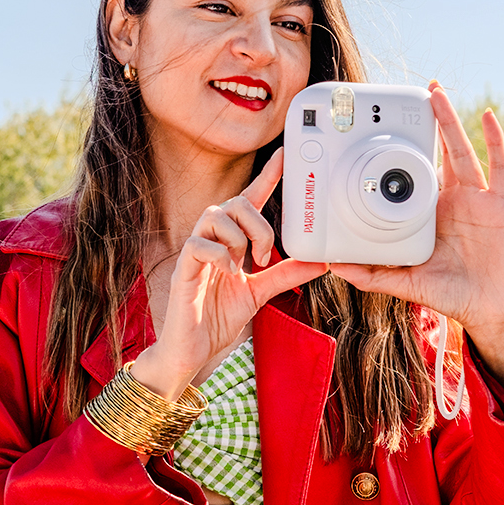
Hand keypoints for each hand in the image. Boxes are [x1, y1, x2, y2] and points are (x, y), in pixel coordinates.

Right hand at [132, 148, 329, 399]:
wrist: (193, 350)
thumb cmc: (218, 317)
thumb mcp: (261, 293)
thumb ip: (286, 275)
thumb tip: (320, 262)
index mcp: (231, 241)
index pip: (250, 200)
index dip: (267, 175)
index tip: (285, 154)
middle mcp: (213, 239)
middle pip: (235, 202)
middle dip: (258, 224)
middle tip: (265, 256)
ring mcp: (196, 252)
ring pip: (216, 215)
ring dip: (239, 238)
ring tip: (243, 266)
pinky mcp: (183, 268)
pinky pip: (199, 244)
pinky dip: (220, 255)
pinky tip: (228, 274)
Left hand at [327, 83, 503, 409]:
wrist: (493, 312)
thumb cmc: (453, 295)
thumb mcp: (408, 282)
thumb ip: (375, 274)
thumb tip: (337, 268)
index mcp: (430, 212)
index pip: (414, 173)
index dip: (404, 150)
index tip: (386, 129)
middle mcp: (453, 199)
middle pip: (439, 152)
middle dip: (429, 123)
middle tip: (416, 94)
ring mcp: (478, 198)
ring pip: (462, 151)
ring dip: (450, 121)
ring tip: (436, 93)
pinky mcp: (501, 204)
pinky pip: (499, 166)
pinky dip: (494, 140)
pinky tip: (487, 117)